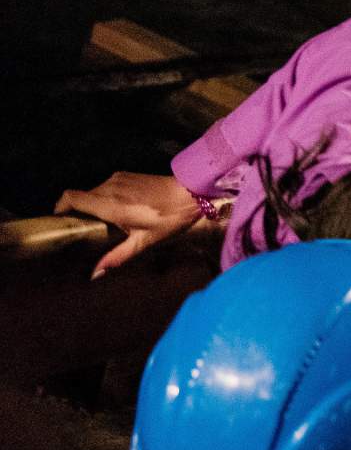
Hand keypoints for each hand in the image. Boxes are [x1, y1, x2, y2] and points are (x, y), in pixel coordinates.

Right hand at [57, 172, 204, 278]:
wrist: (191, 193)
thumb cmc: (168, 218)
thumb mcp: (143, 242)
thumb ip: (116, 257)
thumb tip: (95, 274)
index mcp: (109, 204)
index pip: (71, 197)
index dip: (59, 207)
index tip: (60, 220)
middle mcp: (109, 188)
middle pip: (80, 196)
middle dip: (78, 211)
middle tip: (85, 229)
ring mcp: (118, 179)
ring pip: (93, 191)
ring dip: (93, 204)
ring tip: (104, 222)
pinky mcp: (127, 175)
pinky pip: (106, 186)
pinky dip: (105, 197)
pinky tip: (118, 210)